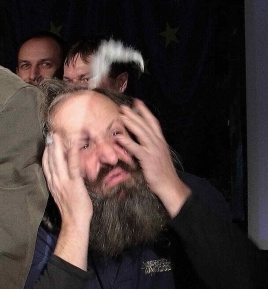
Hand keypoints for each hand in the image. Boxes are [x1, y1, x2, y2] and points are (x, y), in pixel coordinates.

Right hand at [44, 132, 90, 269]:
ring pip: (58, 162)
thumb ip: (61, 182)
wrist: (74, 221)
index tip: (47, 142)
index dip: (46, 153)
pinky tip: (73, 146)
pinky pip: (73, 168)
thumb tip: (64, 173)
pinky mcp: (74, 184)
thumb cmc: (72, 208)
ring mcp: (63, 182)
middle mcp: (55, 181)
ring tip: (57, 136)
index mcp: (52, 183)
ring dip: (57, 147)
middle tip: (51, 133)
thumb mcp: (62, 193)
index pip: (46, 165)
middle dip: (50, 146)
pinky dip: (72, 156)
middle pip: (50, 161)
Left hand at [118, 100, 189, 215]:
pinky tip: (118, 137)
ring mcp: (154, 150)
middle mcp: (158, 143)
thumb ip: (150, 148)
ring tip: (121, 115)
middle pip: (146, 125)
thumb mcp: (157, 156)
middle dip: (135, 114)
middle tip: (124, 106)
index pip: (153, 122)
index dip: (145, 112)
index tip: (137, 102)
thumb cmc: (161, 173)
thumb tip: (141, 142)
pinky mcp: (148, 159)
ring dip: (131, 123)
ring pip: (142, 133)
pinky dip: (127, 142)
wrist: (170, 185)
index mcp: (161, 141)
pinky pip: (136, 148)